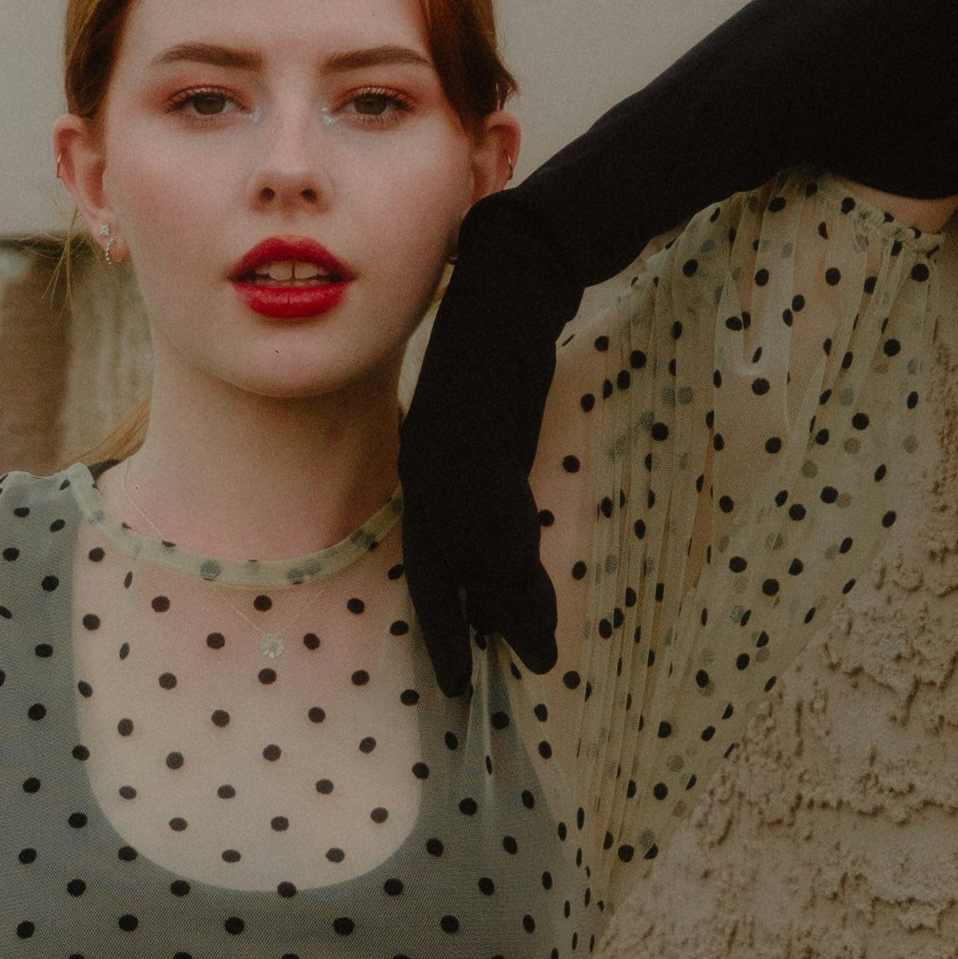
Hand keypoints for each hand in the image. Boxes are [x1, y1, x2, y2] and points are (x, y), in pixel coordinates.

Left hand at [398, 202, 575, 700]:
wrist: (513, 271)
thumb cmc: (504, 342)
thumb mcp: (491, 416)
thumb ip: (488, 470)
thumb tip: (502, 523)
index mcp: (424, 460)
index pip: (424, 554)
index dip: (437, 613)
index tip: (452, 666)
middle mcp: (426, 460)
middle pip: (439, 566)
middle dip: (458, 630)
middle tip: (470, 687)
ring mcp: (448, 446)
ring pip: (473, 553)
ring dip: (502, 610)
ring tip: (533, 655)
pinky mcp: (478, 429)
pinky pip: (497, 515)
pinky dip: (512, 565)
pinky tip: (529, 604)